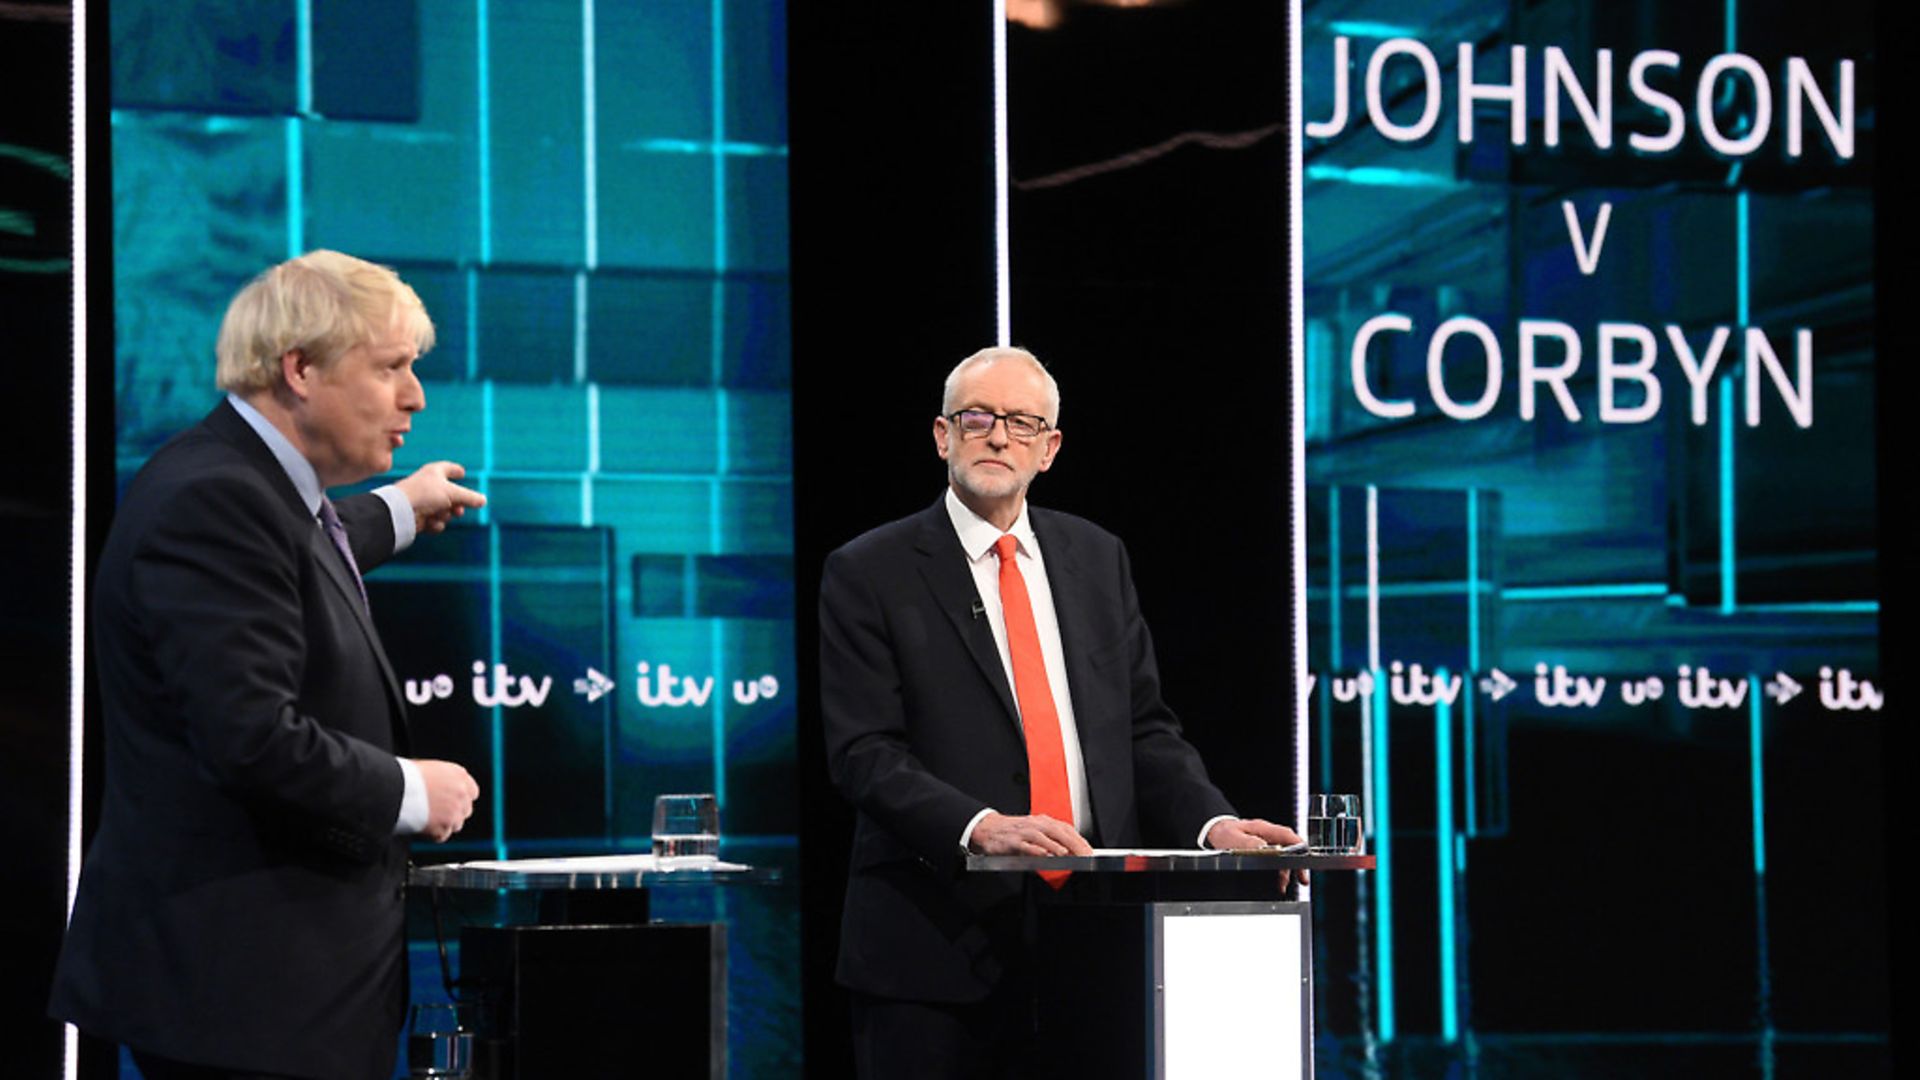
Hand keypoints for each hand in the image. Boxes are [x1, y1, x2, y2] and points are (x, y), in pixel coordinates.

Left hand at [394, 461, 485, 534]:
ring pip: (444, 510)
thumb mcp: (453, 493)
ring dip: (446, 515)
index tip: (462, 472)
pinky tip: (431, 523)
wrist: (402, 510)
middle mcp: (428, 486)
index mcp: (434, 473)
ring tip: (441, 514)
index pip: (448, 468)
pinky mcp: (419, 517)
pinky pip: (435, 521)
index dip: (455, 470)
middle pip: (450, 495)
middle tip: (458, 509)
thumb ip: (470, 497)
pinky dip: (436, 523)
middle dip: (456, 504)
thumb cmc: (426, 494)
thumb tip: (483, 500)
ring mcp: (423, 502)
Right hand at [414, 759, 479, 841]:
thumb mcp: (432, 769)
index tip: (452, 802)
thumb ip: (445, 780)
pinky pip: (443, 836)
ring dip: (444, 824)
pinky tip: (422, 826)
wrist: (396, 789)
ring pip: (456, 824)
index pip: (472, 792)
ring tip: (426, 818)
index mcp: (459, 776)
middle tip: (437, 812)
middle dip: (453, 812)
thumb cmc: (407, 776)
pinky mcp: (444, 828)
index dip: (460, 799)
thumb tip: (443, 788)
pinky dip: (433, 835)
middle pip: (465, 810)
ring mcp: (454, 812)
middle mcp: (461, 794)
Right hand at [968, 811, 1093, 856]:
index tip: (1089, 851)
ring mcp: (1023, 832)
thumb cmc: (1014, 832)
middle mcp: (1035, 824)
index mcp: (1043, 821)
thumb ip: (1052, 840)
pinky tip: (1044, 854)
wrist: (988, 829)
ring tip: (1066, 853)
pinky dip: (1035, 849)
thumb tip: (1070, 851)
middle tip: (1083, 855)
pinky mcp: (1012, 841)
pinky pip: (1025, 845)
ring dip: (1055, 845)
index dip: (1079, 840)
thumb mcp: (1035, 833)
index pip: (1066, 829)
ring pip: (1043, 837)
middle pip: (1058, 832)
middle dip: (1073, 843)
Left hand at [1207, 817, 1308, 891]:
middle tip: (1302, 879)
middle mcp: (1267, 835)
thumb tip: (1264, 848)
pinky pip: (1275, 860)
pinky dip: (1277, 871)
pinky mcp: (1262, 850)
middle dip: (1296, 864)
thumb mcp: (1232, 838)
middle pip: (1289, 848)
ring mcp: (1266, 842)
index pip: (1287, 834)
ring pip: (1283, 856)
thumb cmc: (1223, 834)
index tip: (1305, 859)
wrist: (1214, 833)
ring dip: (1285, 871)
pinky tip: (1276, 882)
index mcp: (1262, 828)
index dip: (1299, 846)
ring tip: (1283, 886)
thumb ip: (1248, 843)